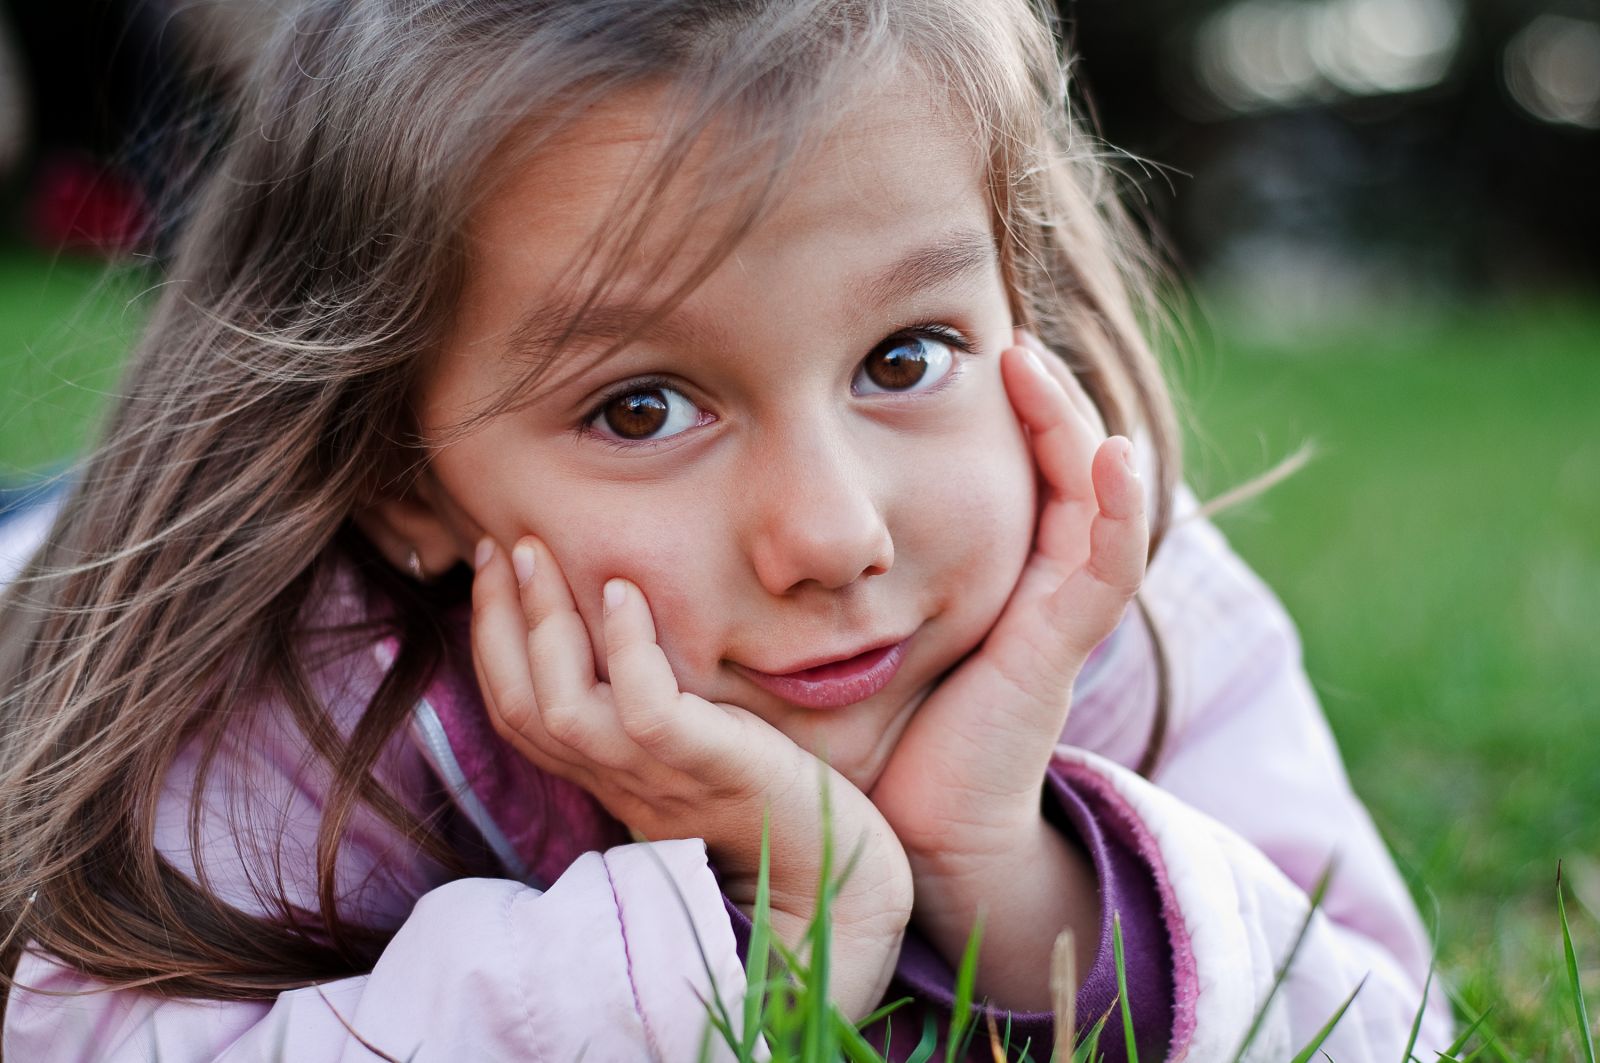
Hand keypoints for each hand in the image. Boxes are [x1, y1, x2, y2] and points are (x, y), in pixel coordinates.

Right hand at [470, 536, 912, 1018]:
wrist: (834, 885)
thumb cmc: (773, 803)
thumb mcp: (696, 747)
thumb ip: (656, 706)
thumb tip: (631, 627)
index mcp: (608, 773)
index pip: (519, 710)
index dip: (492, 638)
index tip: (491, 566)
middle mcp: (619, 779)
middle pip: (523, 704)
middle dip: (498, 619)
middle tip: (495, 545)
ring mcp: (661, 779)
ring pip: (564, 706)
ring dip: (544, 624)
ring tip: (538, 554)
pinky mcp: (713, 770)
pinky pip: (647, 712)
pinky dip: (628, 650)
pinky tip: (625, 593)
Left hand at [866, 332, 1147, 997]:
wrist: (913, 827)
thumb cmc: (875, 729)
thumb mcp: (850, 623)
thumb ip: (826, 566)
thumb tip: (752, 505)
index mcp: (990, 574)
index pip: (1017, 469)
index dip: (1008, 409)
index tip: (964, 351)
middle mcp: (1033, 585)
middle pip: (1063, 469)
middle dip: (1043, 401)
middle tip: (1006, 340)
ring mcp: (1056, 614)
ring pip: (1094, 501)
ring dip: (1073, 427)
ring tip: (1035, 363)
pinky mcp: (1060, 649)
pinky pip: (1107, 569)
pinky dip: (1117, 510)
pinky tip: (1110, 456)